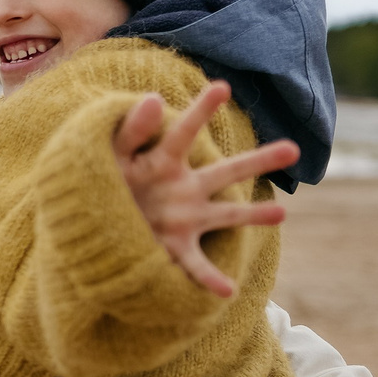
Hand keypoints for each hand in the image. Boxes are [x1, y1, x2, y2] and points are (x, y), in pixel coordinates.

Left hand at [111, 82, 298, 298]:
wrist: (84, 226)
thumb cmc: (94, 183)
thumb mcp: (107, 157)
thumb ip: (129, 132)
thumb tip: (152, 99)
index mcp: (163, 163)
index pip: (184, 132)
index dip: (201, 110)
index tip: (222, 86)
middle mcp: (183, 190)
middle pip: (226, 172)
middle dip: (259, 161)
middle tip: (294, 149)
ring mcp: (183, 220)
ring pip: (225, 216)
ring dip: (252, 216)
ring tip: (281, 213)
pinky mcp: (173, 248)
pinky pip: (195, 266)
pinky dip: (210, 280)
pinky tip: (226, 290)